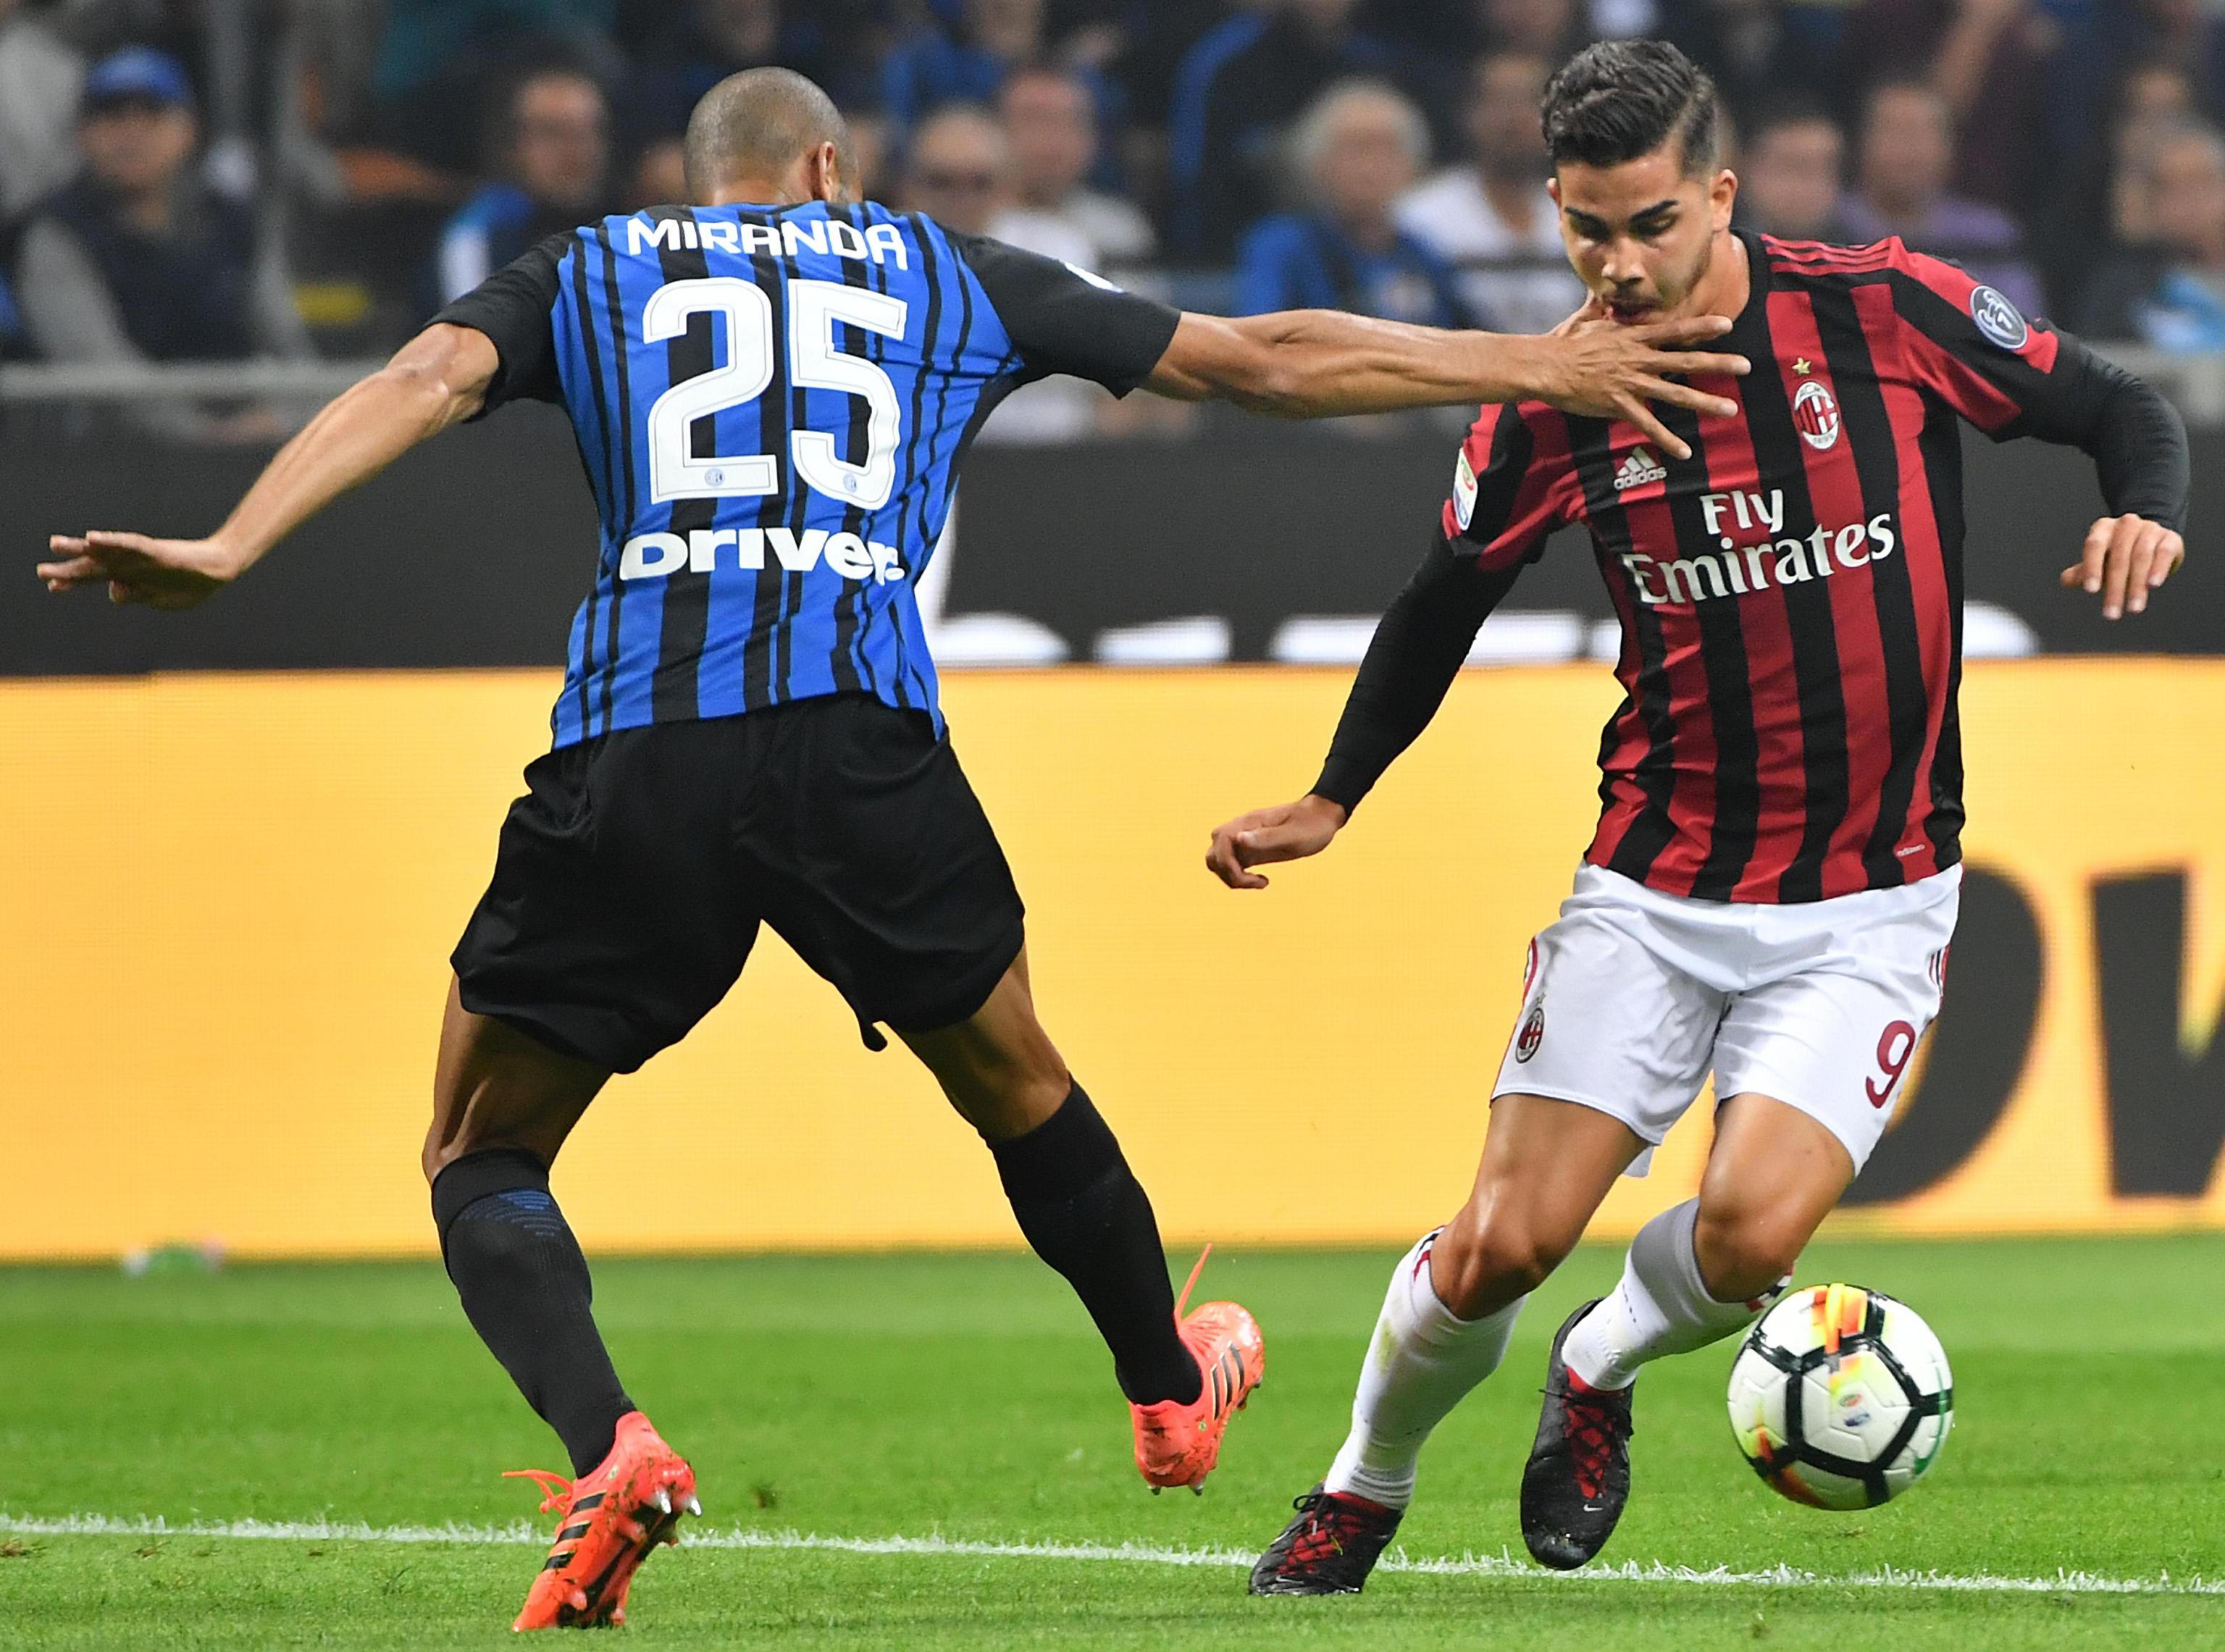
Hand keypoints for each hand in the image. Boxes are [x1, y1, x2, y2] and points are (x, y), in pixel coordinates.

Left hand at [37, 530, 244, 609]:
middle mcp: (130, 564)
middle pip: (93, 565)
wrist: (219, 569)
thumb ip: (136, 596)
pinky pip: (130, 544)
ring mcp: (141, 557)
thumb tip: (114, 592)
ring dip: (81, 548)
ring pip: (105, 551)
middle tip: (41, 572)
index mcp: (130, 578)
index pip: (94, 579)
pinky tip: (94, 538)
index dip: (72, 582)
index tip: (52, 588)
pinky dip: (112, 542)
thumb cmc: (190, 585)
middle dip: (67, 570)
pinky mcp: (155, 551)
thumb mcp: (160, 600)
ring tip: (54, 544)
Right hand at [1205, 794, 1347, 889]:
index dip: (1229, 867)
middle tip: (1255, 882)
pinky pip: (1233, 865)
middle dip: (1228, 875)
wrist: (1323, 816)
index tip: (1256, 879)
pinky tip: (1262, 881)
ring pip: (1219, 861)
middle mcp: (1241, 831)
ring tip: (1259, 882)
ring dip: (1232, 877)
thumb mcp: (1294, 834)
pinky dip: (1240, 877)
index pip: (1220, 845)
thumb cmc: (1312, 824)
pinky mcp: (1252, 850)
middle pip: (1213, 855)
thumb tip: (1238, 838)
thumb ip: (1266, 837)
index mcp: (1248, 824)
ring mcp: (1245, 840)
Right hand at [1535, 304, 1746, 461]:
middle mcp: (1638, 359)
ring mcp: (1631, 383)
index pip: (1675, 330)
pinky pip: (1648, 425)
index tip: (1727, 325)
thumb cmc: (1563, 342)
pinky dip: (1667, 440)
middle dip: (1719, 363)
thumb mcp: (1587, 318)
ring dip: (1705, 402)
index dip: (1702, 328)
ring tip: (1730, 409)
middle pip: (1686, 361)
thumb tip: (1601, 291)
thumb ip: (1602, 307)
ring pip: (1675, 394)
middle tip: (1747, 365)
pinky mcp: (1618, 405)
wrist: (1546, 366)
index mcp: (1634, 338)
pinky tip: (1685, 451)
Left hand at [2060, 514, 2184, 618]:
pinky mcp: (2169, 538)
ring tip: (2133, 608)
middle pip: (2119, 558)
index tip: (2091, 591)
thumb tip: (2066, 580)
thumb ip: (2082, 571)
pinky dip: (2158, 569)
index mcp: (2103, 528)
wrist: (2151, 540)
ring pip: (2141, 557)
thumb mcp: (2098, 561)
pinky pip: (2163, 552)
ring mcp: (2150, 529)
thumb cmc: (2117, 554)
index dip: (2092, 568)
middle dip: (2115, 588)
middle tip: (2111, 613)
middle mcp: (2126, 524)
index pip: (2094, 546)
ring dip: (2136, 586)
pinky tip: (2153, 585)